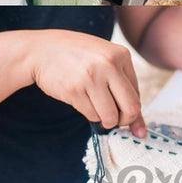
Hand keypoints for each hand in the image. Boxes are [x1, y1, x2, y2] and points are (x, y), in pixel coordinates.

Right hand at [27, 30, 146, 136]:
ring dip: (104, 119)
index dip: (130, 109)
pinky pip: (91, 115)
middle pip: (131, 109)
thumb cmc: (75, 56)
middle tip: (112, 118)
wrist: (40, 50)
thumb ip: (123, 89)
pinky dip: (89, 113)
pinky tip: (80, 99)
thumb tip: (141, 132)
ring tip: (93, 105)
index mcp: (120, 54)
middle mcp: (108, 65)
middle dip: (122, 120)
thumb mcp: (103, 61)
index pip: (137, 95)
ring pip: (110, 116)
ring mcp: (90, 77)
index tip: (121, 112)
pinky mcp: (74, 90)